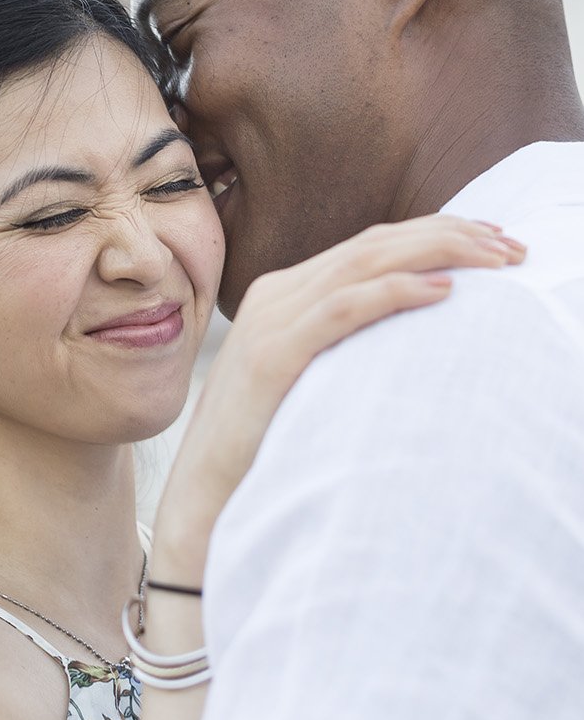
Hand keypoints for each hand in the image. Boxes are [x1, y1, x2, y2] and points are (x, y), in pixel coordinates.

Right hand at [153, 215, 524, 576]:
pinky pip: (342, 308)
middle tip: (513, 245)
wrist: (205, 486)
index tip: (494, 240)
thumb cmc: (263, 440)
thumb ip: (341, 343)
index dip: (433, 233)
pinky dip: (395, 292)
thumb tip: (409, 334)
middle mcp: (275, 294)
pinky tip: (442, 292)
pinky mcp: (272, 354)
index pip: (369, 245)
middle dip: (449, 235)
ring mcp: (270, 321)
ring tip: (495, 261)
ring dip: (436, 254)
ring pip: (363, 264)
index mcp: (283, 293)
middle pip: (373, 244)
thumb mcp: (307, 376)